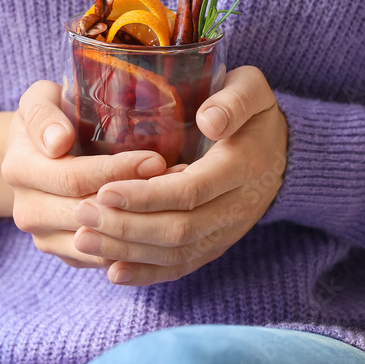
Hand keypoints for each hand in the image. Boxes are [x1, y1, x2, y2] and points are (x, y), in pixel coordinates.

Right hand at [1, 80, 174, 267]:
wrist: (36, 155)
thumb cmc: (50, 118)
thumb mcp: (39, 100)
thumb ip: (43, 115)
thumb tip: (58, 142)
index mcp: (19, 169)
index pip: (73, 178)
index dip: (117, 171)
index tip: (156, 159)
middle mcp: (27, 211)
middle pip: (89, 214)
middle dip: (137, 199)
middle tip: (181, 180)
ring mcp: (45, 238)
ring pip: (100, 243)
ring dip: (142, 223)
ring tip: (179, 198)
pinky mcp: (66, 254)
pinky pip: (105, 259)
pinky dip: (137, 243)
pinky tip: (163, 218)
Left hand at [72, 65, 287, 285]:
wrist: (283, 151)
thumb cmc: (254, 112)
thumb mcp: (252, 90)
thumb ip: (233, 101)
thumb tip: (208, 120)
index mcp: (243, 166)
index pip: (191, 191)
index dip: (147, 195)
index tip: (105, 189)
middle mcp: (237, 207)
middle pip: (178, 230)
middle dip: (126, 226)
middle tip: (81, 213)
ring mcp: (227, 231)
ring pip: (176, 253)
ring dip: (127, 251)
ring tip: (83, 239)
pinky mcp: (216, 244)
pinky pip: (182, 266)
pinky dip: (147, 273)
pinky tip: (113, 272)